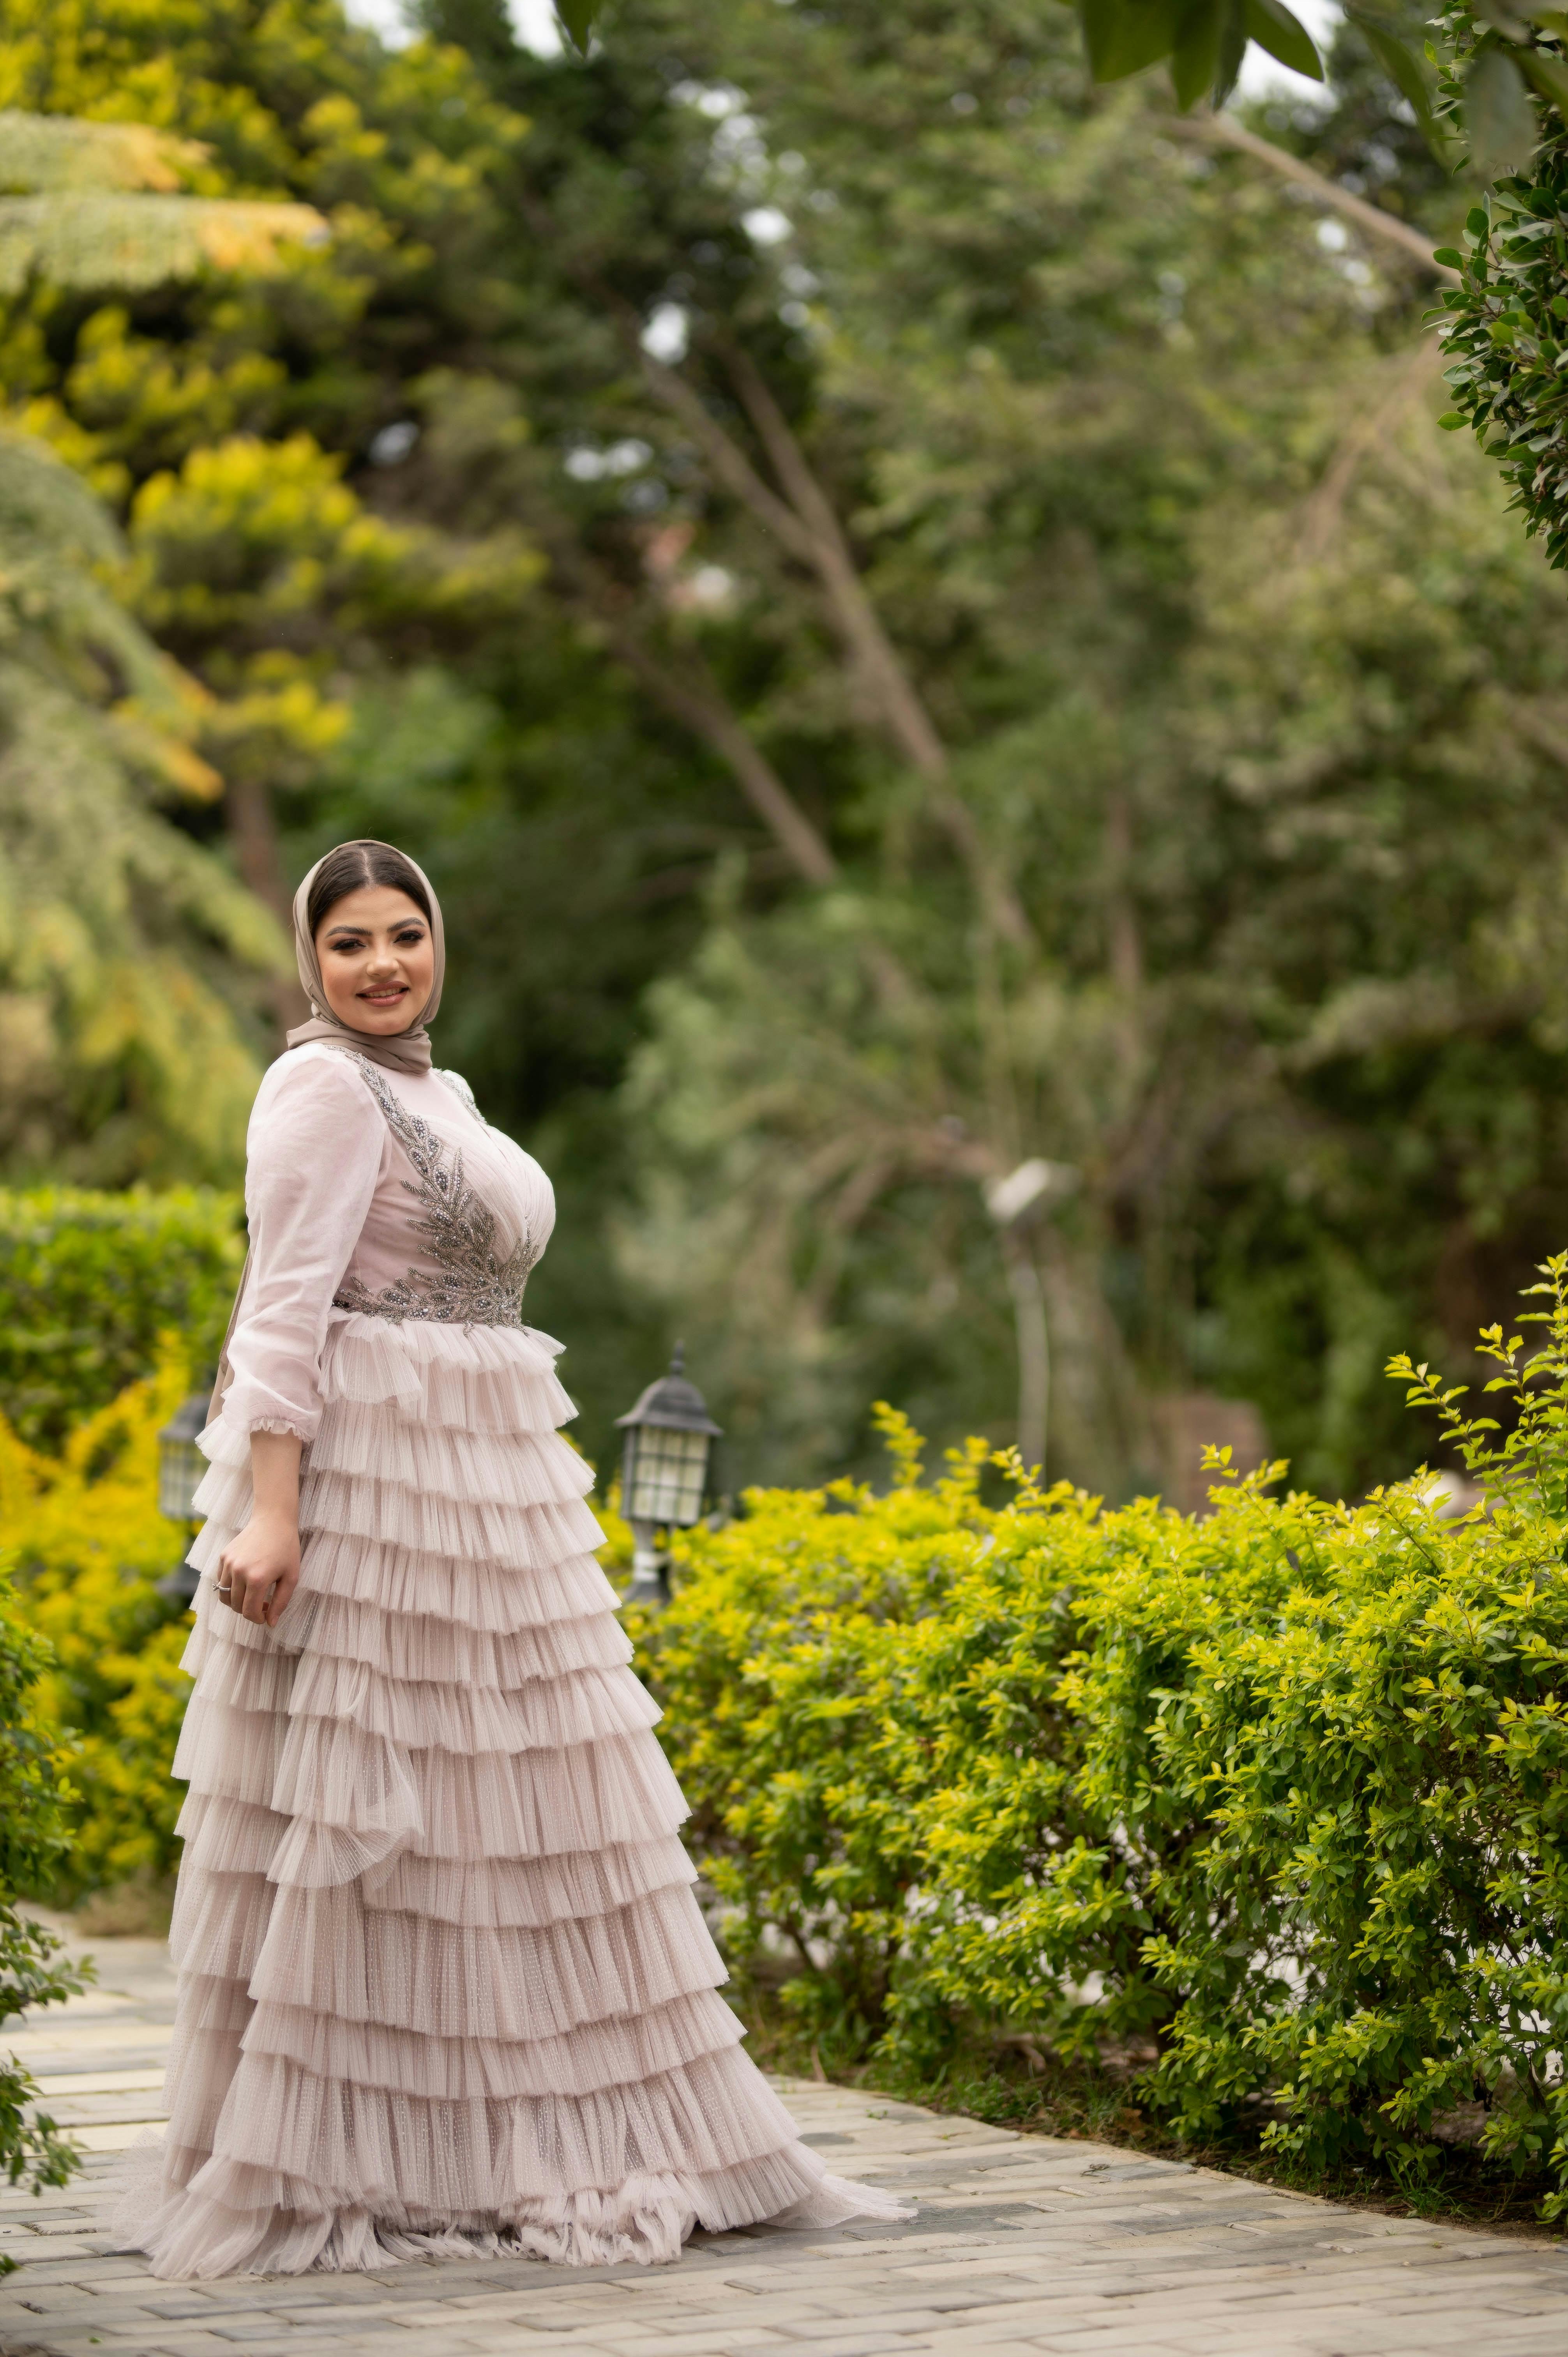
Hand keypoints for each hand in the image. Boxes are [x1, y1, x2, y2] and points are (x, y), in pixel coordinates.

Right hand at [215, 1509, 299, 1626]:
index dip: (257, 1619)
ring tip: (251, 1595)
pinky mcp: (223, 1556)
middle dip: (248, 1611)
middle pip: (235, 1606)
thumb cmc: (287, 1548)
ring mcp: (229, 1563)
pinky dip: (229, 1587)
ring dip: (236, 1601)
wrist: (273, 1520)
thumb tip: (270, 1624)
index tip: (264, 1616)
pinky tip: (245, 1580)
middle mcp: (239, 1572)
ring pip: (224, 1595)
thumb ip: (281, 1602)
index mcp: (257, 1579)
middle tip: (262, 1605)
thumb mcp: (291, 1577)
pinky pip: (221, 1581)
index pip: (249, 1612)